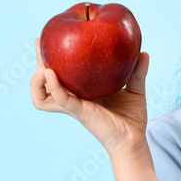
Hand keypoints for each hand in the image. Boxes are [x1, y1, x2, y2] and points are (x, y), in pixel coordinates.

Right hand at [30, 36, 149, 157]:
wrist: (134, 140)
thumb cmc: (132, 118)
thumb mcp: (135, 89)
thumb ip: (137, 71)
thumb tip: (143, 52)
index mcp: (82, 92)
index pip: (60, 75)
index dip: (51, 59)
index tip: (50, 40)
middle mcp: (74, 98)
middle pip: (45, 81)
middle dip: (38, 62)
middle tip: (38, 43)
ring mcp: (74, 106)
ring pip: (43, 94)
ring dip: (37, 80)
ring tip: (42, 65)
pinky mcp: (79, 112)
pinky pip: (60, 98)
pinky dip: (53, 86)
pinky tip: (50, 73)